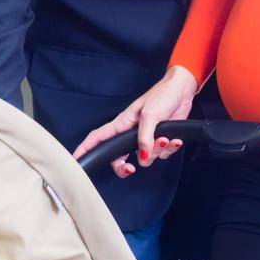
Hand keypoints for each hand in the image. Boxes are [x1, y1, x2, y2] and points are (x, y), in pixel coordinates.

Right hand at [72, 65, 197, 177]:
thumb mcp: (151, 115)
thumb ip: (144, 137)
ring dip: (157, 151)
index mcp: (123, 123)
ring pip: (145, 158)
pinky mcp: (160, 140)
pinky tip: (174, 138)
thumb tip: (141, 157)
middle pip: (119, 158)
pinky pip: (162, 154)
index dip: (86, 147)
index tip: (76, 159)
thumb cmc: (162, 95)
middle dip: (125, 167)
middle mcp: (131, 133)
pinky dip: (169, 148)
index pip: (99, 137)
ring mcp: (146, 138)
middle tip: (131, 169)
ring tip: (165, 138)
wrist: (182, 91)